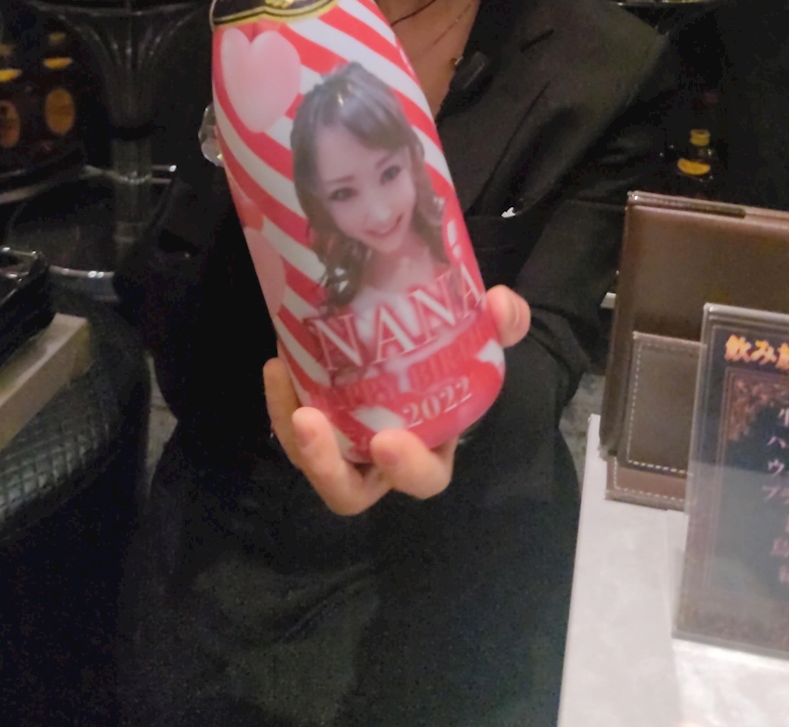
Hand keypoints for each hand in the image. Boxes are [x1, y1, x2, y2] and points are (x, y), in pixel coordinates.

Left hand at [263, 284, 529, 516]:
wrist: (423, 339)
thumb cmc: (458, 355)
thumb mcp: (486, 336)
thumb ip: (502, 323)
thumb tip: (499, 304)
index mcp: (431, 450)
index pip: (424, 478)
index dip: (407, 467)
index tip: (387, 441)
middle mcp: (382, 461)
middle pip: (349, 492)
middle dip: (326, 466)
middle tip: (311, 420)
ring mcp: (347, 444)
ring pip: (312, 461)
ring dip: (292, 430)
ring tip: (281, 376)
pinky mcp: (320, 420)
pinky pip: (294, 426)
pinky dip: (282, 398)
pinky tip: (279, 361)